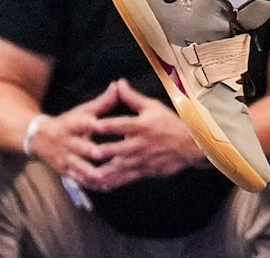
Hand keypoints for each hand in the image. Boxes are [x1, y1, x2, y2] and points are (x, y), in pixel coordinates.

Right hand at [27, 88, 118, 187]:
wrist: (41, 138)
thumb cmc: (70, 121)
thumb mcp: (84, 109)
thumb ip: (103, 101)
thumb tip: (119, 85)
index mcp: (76, 124)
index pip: (87, 124)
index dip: (100, 125)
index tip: (116, 126)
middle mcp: (71, 142)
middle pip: (85, 149)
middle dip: (98, 154)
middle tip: (117, 157)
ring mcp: (67, 159)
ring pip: (82, 168)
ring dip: (96, 174)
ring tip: (113, 177)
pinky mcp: (65, 171)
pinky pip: (78, 180)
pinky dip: (91, 184)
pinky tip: (105, 186)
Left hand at [80, 82, 201, 190]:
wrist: (189, 144)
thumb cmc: (170, 123)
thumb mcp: (153, 106)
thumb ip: (133, 97)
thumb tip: (118, 83)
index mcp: (140, 125)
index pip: (118, 124)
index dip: (102, 125)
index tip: (87, 125)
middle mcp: (138, 143)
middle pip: (113, 149)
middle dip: (96, 152)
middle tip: (80, 153)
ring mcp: (139, 159)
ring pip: (115, 167)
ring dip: (99, 171)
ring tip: (84, 173)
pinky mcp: (141, 172)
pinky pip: (122, 180)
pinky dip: (109, 183)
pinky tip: (98, 185)